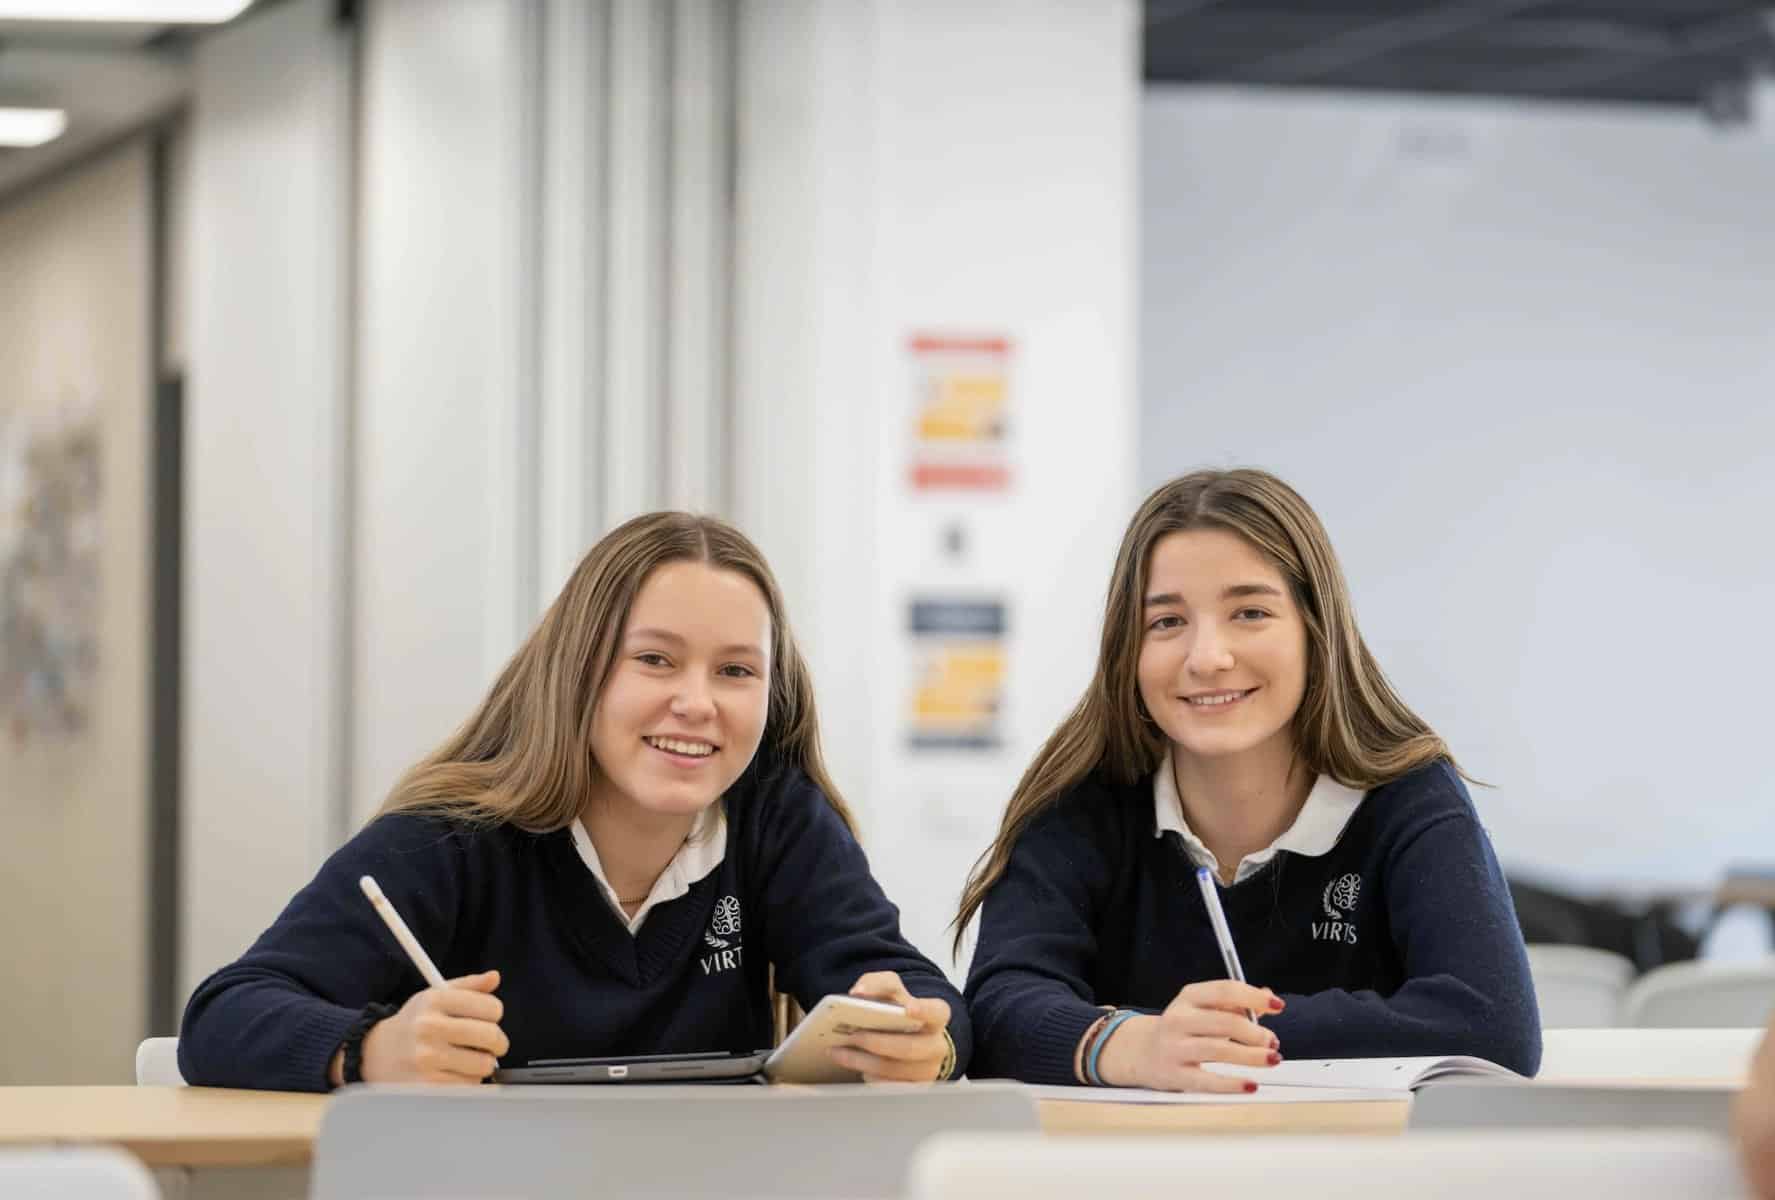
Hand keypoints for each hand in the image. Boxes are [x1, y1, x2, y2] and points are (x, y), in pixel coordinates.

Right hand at [334, 970, 510, 1084]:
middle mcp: (429, 1027)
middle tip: (493, 1044)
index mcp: (435, 1000)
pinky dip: (468, 1080)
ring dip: (482, 1063)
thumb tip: (494, 977)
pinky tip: (453, 1072)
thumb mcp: (434, 996)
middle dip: (498, 1042)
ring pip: (484, 1064)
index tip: (489, 1019)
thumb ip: (468, 986)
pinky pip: (469, 1085)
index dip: (495, 1014)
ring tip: (467, 1058)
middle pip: (491, 1036)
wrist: (375, 1055)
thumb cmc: (413, 1024)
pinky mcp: (427, 1085)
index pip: (491, 1007)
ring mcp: (427, 1058)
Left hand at [827, 971, 953, 1083]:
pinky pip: (891, 1089)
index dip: (924, 1011)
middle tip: (853, 1036)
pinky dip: (872, 1079)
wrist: (903, 1035)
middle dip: (877, 1042)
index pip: (936, 1012)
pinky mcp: (914, 1089)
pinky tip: (858, 1069)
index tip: (907, 1009)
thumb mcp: (890, 990)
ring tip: (840, 1053)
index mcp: (936, 1017)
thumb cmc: (897, 1011)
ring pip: (896, 1071)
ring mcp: (927, 1070)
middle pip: (909, 1047)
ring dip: (865, 1062)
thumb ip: (876, 984)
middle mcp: (936, 1045)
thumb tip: (858, 993)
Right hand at [1094, 980, 1281, 1092]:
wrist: (1142, 1052)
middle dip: (1256, 1033)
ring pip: (1219, 1050)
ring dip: (1252, 1056)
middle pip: (1225, 1022)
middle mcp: (1179, 1019)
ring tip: (1271, 1058)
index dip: (1254, 997)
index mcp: (1189, 997)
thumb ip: (1235, 1002)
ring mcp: (1174, 1047)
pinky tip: (1250, 1084)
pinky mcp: (1175, 1075)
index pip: (1225, 991)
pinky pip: (1207, 1081)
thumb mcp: (1203, 1007)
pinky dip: (1232, 1084)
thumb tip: (1269, 996)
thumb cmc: (1183, 1028)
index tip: (1278, 1006)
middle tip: (1272, 1041)